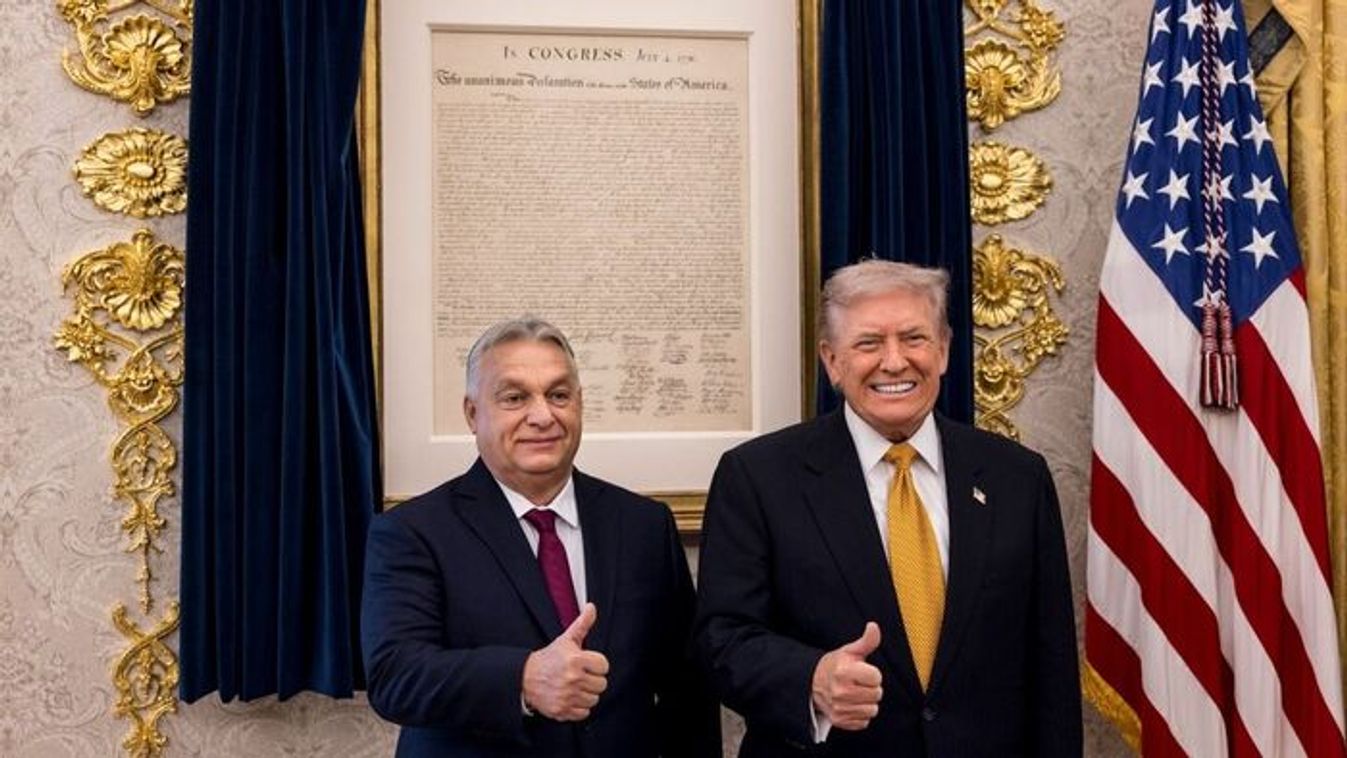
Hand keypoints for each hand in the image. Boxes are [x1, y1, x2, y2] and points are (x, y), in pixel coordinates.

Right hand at [522, 603, 609, 720]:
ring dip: (586, 694)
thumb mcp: (566, 639)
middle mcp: (573, 678)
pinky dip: (579, 707)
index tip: (588, 664)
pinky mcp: (562, 710)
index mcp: (576, 659)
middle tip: (581, 676)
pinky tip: (571, 697)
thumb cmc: (549, 658)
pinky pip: (584, 713)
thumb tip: (591, 607)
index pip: (604, 666)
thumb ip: (582, 624)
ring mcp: (567, 695)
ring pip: (594, 699)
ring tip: (575, 686)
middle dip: (592, 679)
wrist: (524, 677)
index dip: (597, 665)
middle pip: (602, 684)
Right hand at [811, 622, 882, 730]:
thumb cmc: (835, 665)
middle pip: (877, 694)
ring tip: (855, 693)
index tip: (862, 672)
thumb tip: (874, 626)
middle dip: (871, 688)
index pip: (877, 678)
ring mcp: (839, 707)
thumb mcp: (850, 651)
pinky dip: (860, 714)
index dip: (872, 674)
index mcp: (844, 672)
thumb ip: (866, 641)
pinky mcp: (839, 720)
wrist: (813, 682)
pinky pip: (864, 722)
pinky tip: (851, 704)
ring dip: (867, 702)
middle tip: (858, 683)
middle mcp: (840, 691)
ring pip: (872, 710)